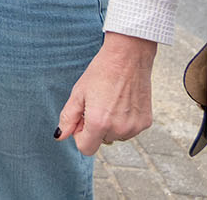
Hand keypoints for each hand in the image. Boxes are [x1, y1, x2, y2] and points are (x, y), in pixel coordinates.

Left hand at [56, 33, 156, 154]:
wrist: (128, 58)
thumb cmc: (100, 73)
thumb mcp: (78, 93)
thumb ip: (68, 118)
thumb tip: (60, 136)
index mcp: (99, 123)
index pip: (86, 148)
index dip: (80, 135)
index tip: (82, 118)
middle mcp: (119, 129)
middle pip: (101, 141)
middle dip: (95, 127)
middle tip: (96, 103)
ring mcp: (135, 127)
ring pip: (116, 136)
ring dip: (110, 125)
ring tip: (110, 100)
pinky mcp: (146, 122)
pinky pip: (129, 130)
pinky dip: (124, 121)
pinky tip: (123, 101)